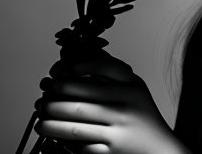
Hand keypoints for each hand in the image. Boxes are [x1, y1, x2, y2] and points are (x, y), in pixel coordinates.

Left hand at [35, 52, 190, 153]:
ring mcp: (117, 133)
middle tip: (44, 99)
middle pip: (79, 103)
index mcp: (131, 89)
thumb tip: (83, 57)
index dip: (75, 70)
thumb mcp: (135, 88)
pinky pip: (81, 149)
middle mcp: (124, 109)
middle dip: (54, 101)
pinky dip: (65, 145)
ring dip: (51, 125)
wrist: (160, 149)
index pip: (100, 71)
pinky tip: (56, 140)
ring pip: (74, 129)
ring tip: (41, 122)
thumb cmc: (142, 116)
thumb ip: (114, 72)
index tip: (62, 72)